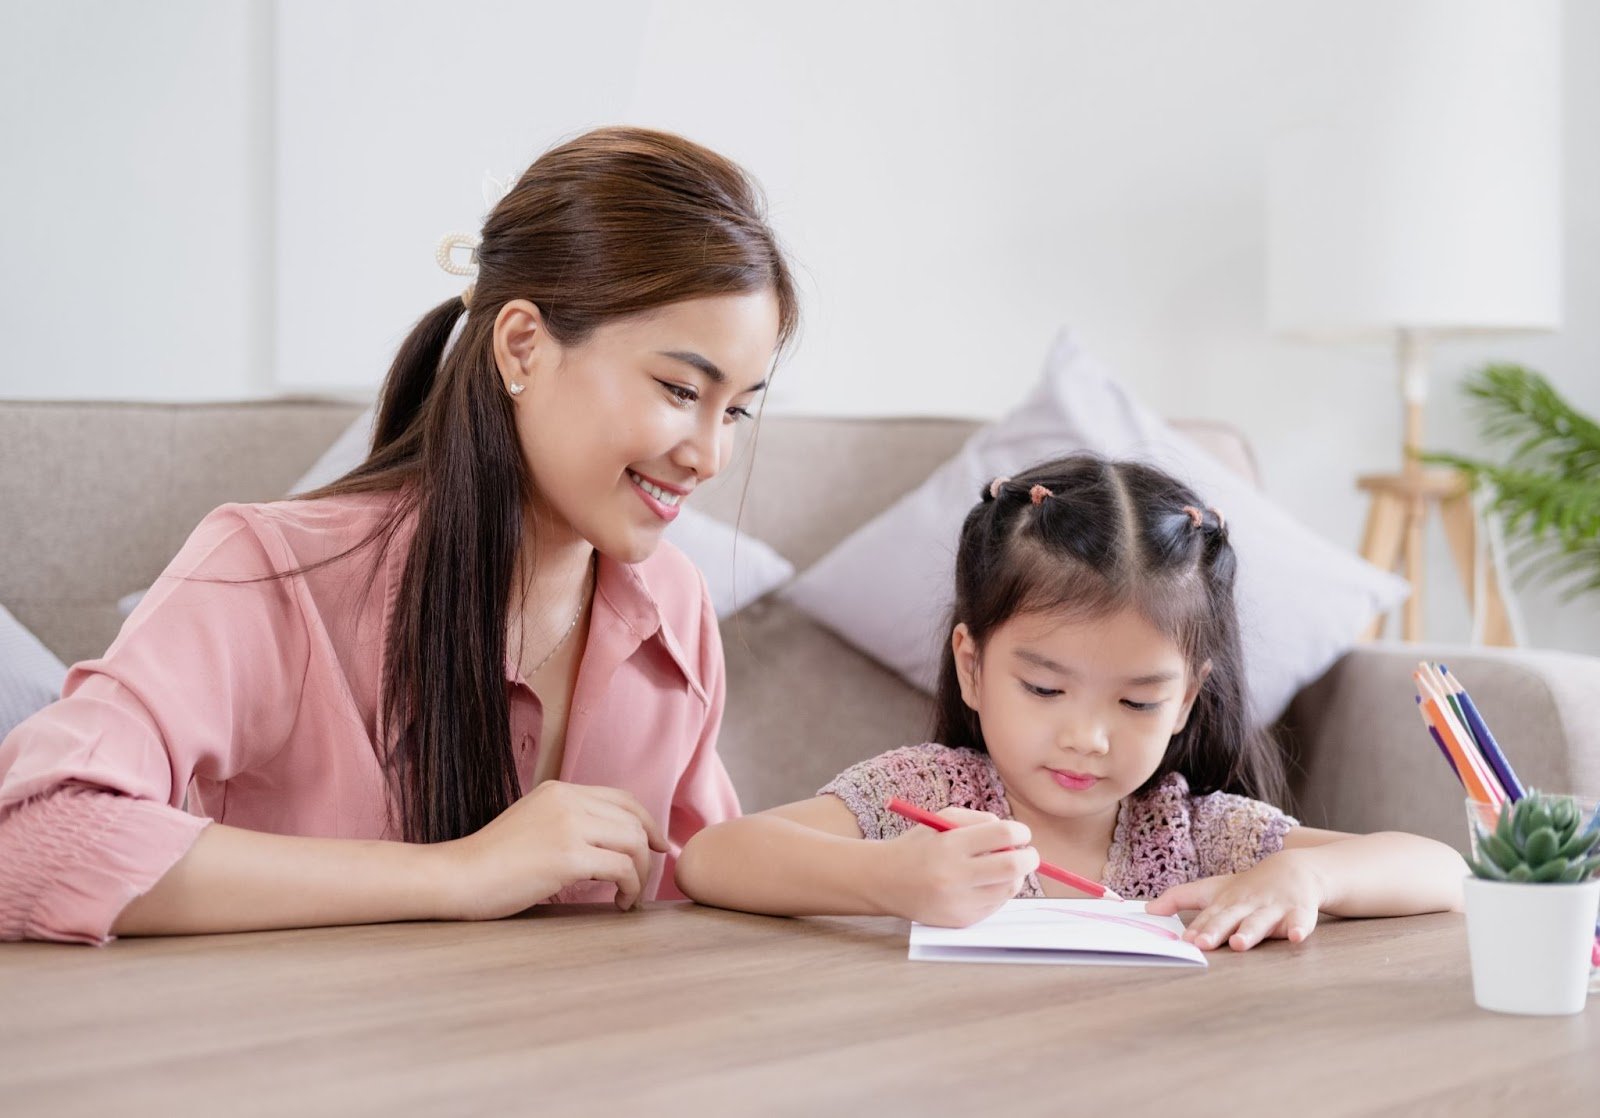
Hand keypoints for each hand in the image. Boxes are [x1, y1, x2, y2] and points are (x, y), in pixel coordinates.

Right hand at [434, 781, 668, 919]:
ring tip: (629, 896)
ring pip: (633, 842)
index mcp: (558, 790)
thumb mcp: (531, 824)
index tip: (657, 846)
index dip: (646, 822)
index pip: (621, 798)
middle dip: (649, 852)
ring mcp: (568, 826)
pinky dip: (630, 887)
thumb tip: (604, 842)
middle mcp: (567, 800)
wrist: (456, 877)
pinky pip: (622, 868)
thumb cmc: (489, 863)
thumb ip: (566, 823)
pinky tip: (619, 903)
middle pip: (633, 820)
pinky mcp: (567, 856)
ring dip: (641, 874)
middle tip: (646, 880)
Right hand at [881, 808, 1039, 927]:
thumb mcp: (942, 820)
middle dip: (1030, 857)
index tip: (1021, 834)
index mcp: (949, 845)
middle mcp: (954, 875)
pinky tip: (982, 884)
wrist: (886, 881)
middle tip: (1028, 854)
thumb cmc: (919, 845)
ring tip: (1000, 869)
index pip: (1003, 835)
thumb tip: (1015, 836)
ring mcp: (958, 902)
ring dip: (1014, 876)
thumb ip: (980, 822)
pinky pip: (996, 905)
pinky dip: (997, 892)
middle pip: (1013, 866)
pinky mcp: (961, 920)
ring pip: (1009, 888)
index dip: (1020, 832)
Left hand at [1144, 852, 1324, 950]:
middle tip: (1201, 943)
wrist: (1294, 868)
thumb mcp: (1213, 890)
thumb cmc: (1247, 887)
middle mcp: (1247, 904)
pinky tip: (1296, 937)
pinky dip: (1299, 929)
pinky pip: (1301, 922)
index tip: (1183, 940)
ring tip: (1239, 943)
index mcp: (1226, 901)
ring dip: (1250, 932)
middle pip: (1230, 918)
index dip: (1197, 928)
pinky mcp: (1299, 911)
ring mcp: (1273, 908)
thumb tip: (1147, 910)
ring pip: (1261, 921)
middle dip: (1216, 930)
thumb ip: (1180, 898)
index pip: (1208, 916)